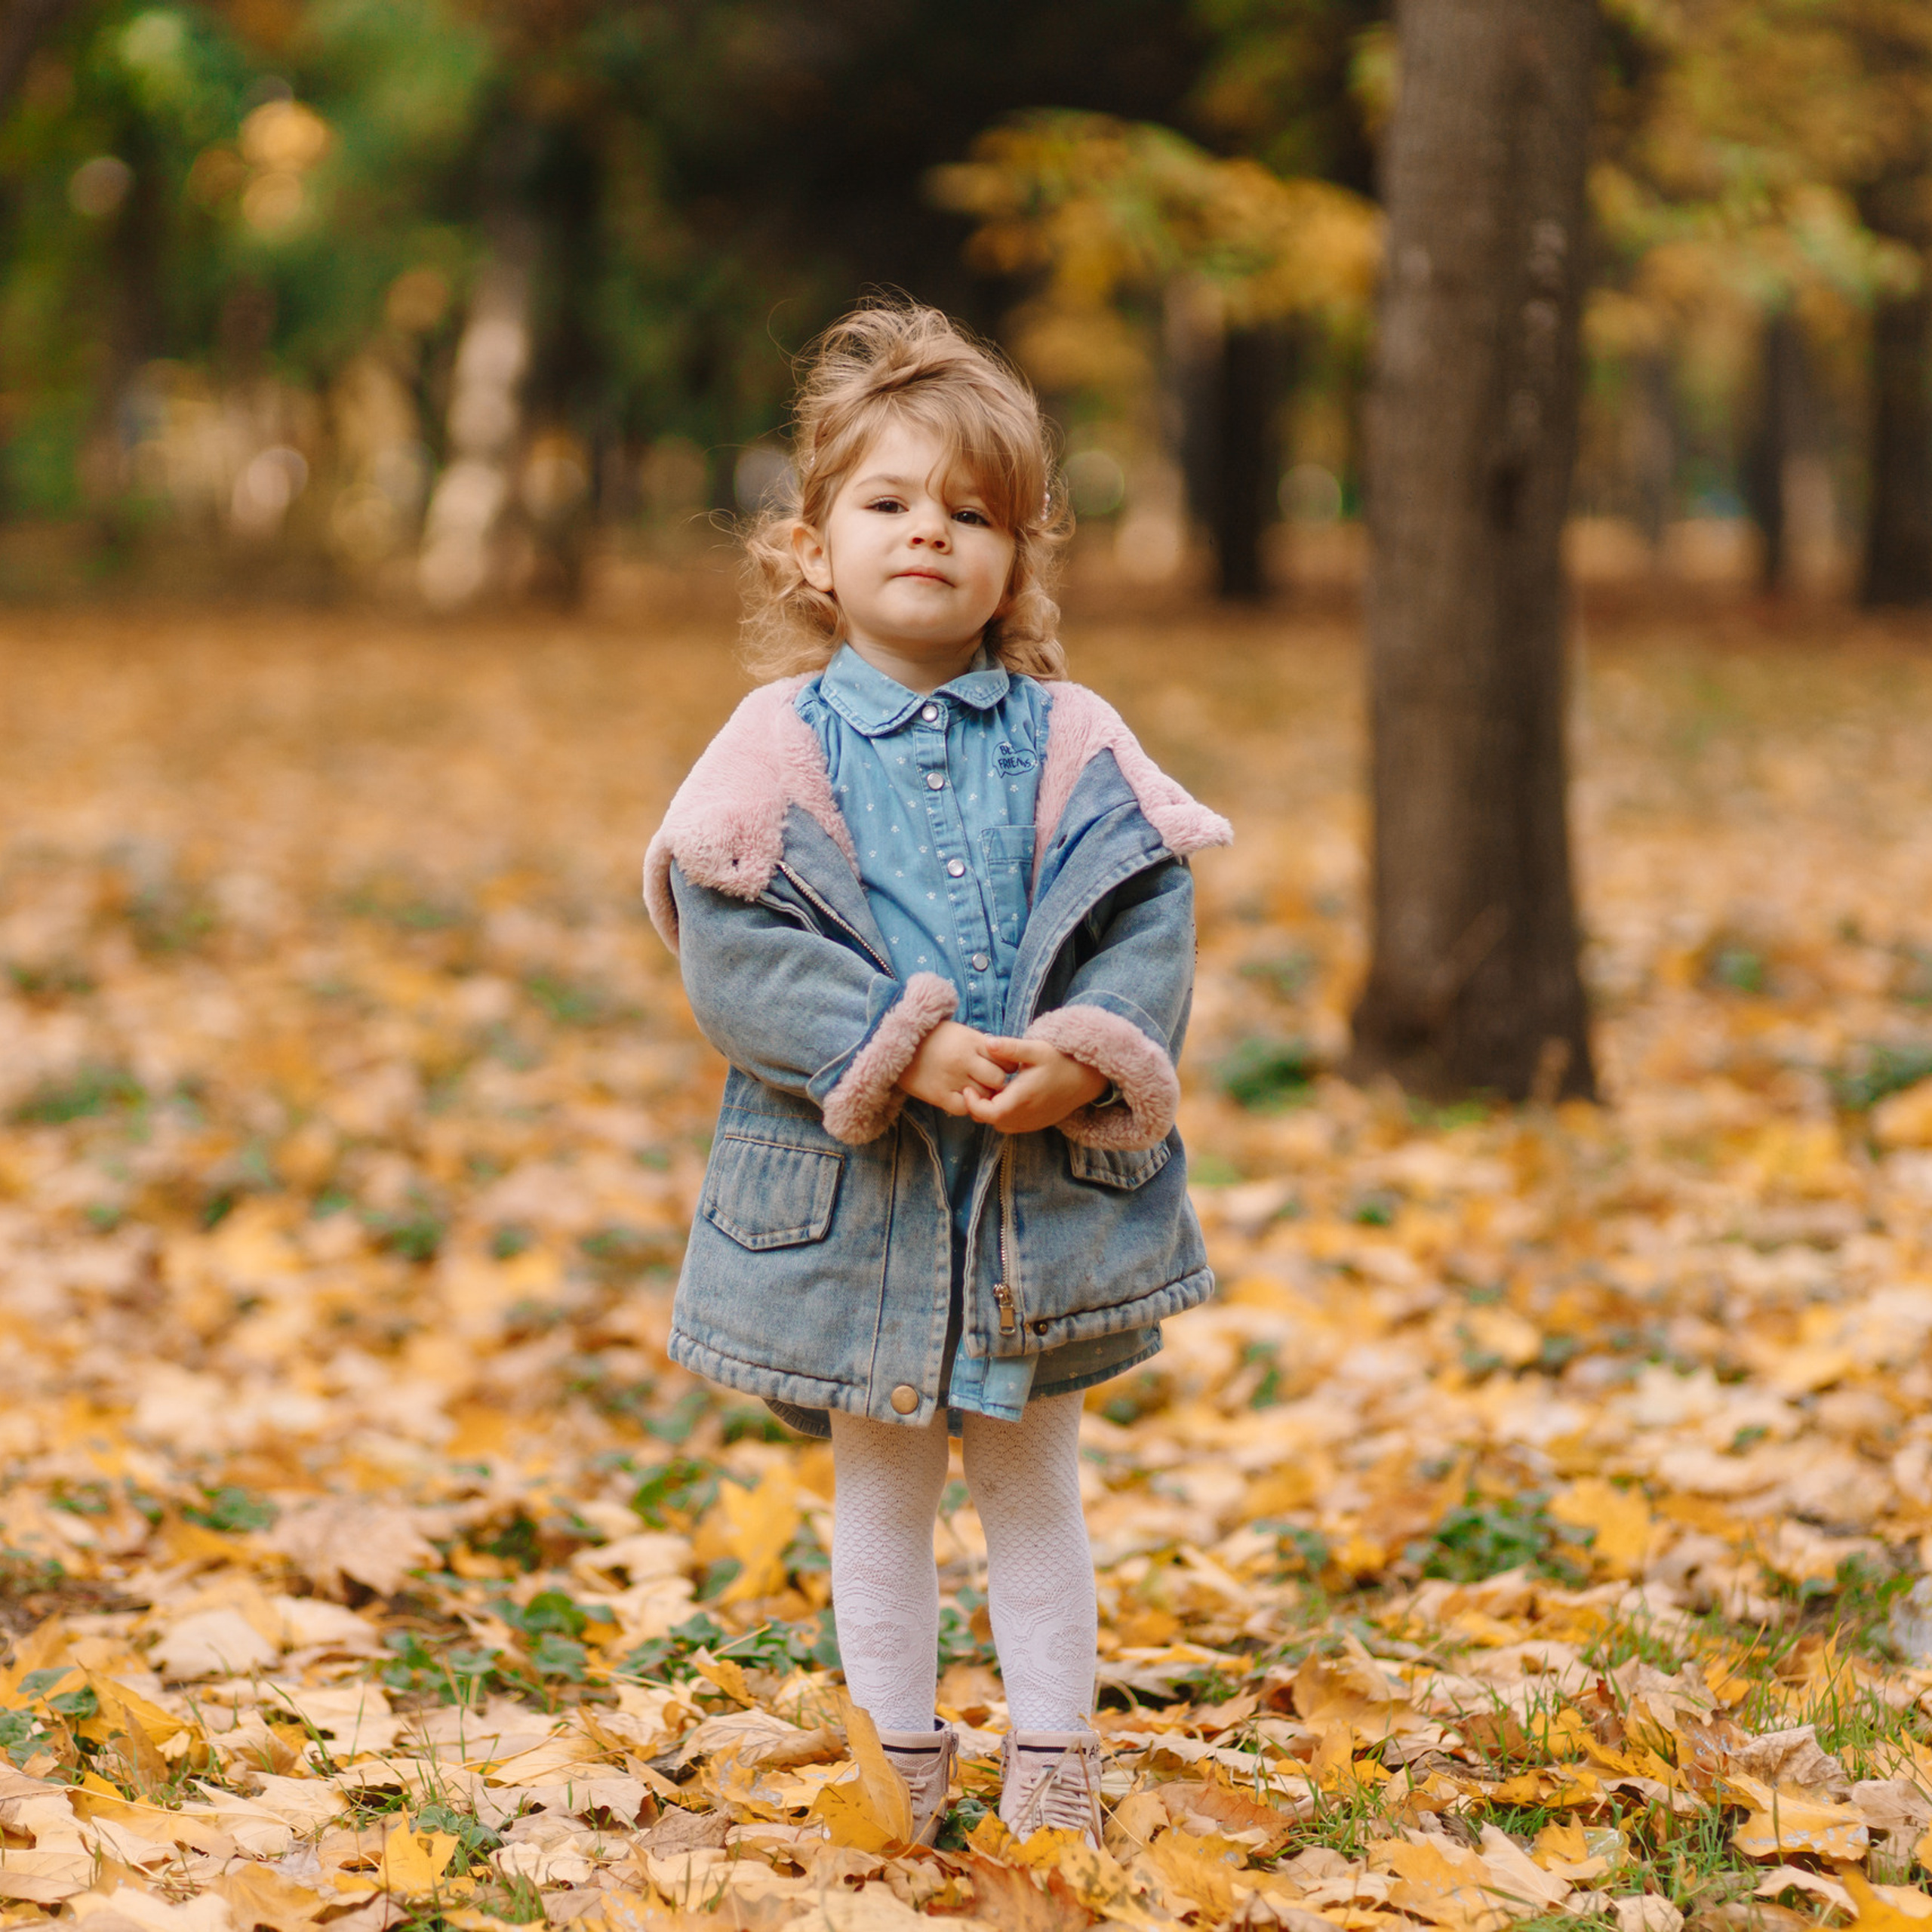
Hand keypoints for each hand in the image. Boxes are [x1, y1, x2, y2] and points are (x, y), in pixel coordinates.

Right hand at [898, 1020, 1010, 1116]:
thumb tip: (1003, 1058)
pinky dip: (966, 1106)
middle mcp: (965, 1060)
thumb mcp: (959, 1031)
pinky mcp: (938, 1095)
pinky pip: (964, 1108)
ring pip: (983, 1096)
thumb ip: (980, 1045)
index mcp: (972, 1041)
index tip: (1000, 1068)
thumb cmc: (932, 1036)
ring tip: (975, 1090)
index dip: (1007, 1066)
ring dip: (983, 1096)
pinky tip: (962, 1098)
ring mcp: (952, 1078)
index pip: (1006, 1059)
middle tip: (989, 1083)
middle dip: (997, 1083)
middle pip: (998, 1080)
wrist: (896, 1043)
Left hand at [963, 1037, 1105, 1133]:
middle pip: (990, 1121)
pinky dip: (1005, 1116)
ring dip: (992, 1112)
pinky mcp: (1038, 1124)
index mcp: (1021, 1099)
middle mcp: (1026, 1116)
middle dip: (979, 1106)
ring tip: (992, 1091)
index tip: (968, 1087)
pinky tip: (1008, 1097)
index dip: (972, 1104)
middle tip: (976, 1086)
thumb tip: (987, 1042)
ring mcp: (1033, 1123)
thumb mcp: (1036, 1050)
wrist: (1087, 1078)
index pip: (986, 1114)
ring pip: (1001, 1125)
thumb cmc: (1061, 1061)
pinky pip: (1013, 1126)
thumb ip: (1010, 1048)